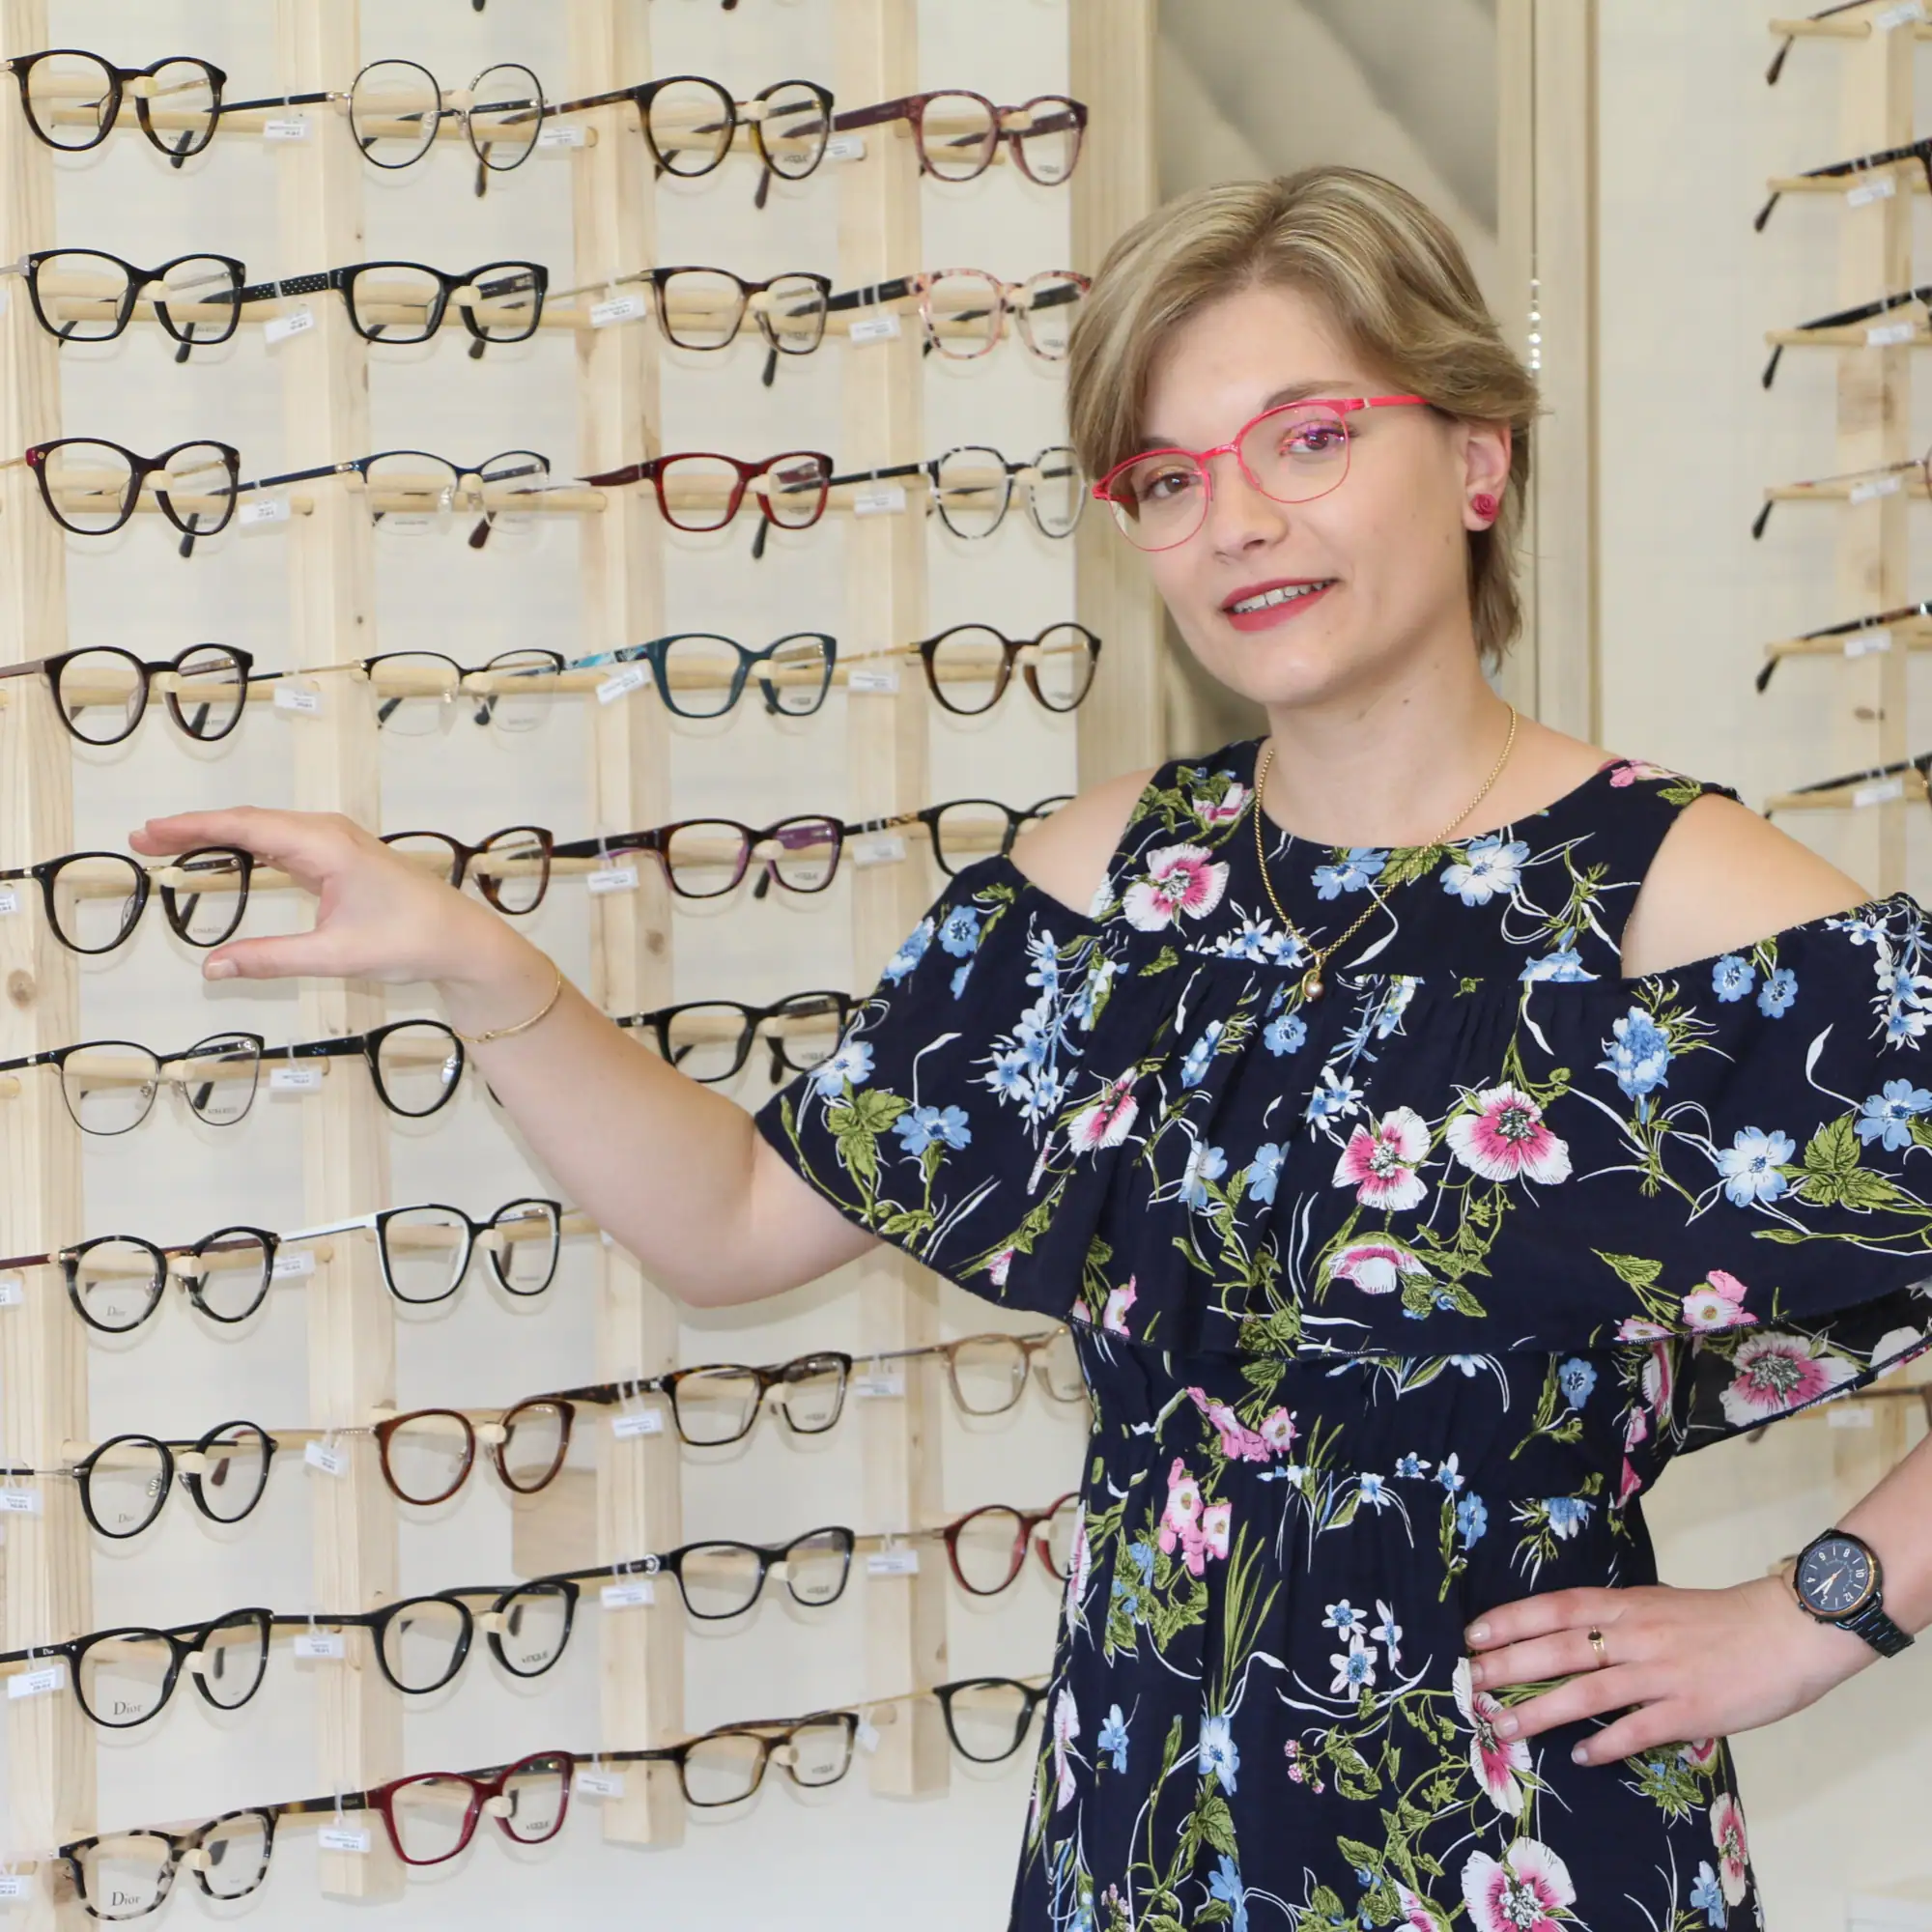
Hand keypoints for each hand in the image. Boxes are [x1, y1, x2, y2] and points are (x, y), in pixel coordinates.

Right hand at [130, 805, 511, 989]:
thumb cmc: (410, 940)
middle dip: (196, 829)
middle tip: (143, 839)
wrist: (461, 940)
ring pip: (265, 832)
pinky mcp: (340, 859)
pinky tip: (224, 856)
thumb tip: (211, 968)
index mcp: (326, 845)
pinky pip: (283, 845)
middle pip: (249, 822)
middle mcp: (329, 834)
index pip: (246, 826)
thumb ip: (271, 959)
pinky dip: (248, 848)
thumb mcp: (336, 955)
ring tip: (169, 845)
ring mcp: (336, 844)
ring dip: (219, 836)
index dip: (194, 828)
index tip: (150, 833)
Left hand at [1463, 1574, 1874, 1764]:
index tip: (1474, 1633)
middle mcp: (1636, 1634)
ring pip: (1589, 1690)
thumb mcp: (1659, 1604)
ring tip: (1505, 1725)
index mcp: (1627, 1605)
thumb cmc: (1721, 1620)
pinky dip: (1607, 1742)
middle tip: (1472, 1682)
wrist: (1788, 1630)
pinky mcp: (1690, 1710)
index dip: (1513, 1619)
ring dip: (1542, 1709)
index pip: (1557, 1607)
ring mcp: (1661, 1673)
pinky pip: (1639, 1729)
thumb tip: (1572, 1635)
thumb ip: (1618, 1620)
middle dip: (1511, 1665)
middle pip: (1561, 1648)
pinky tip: (1581, 1756)